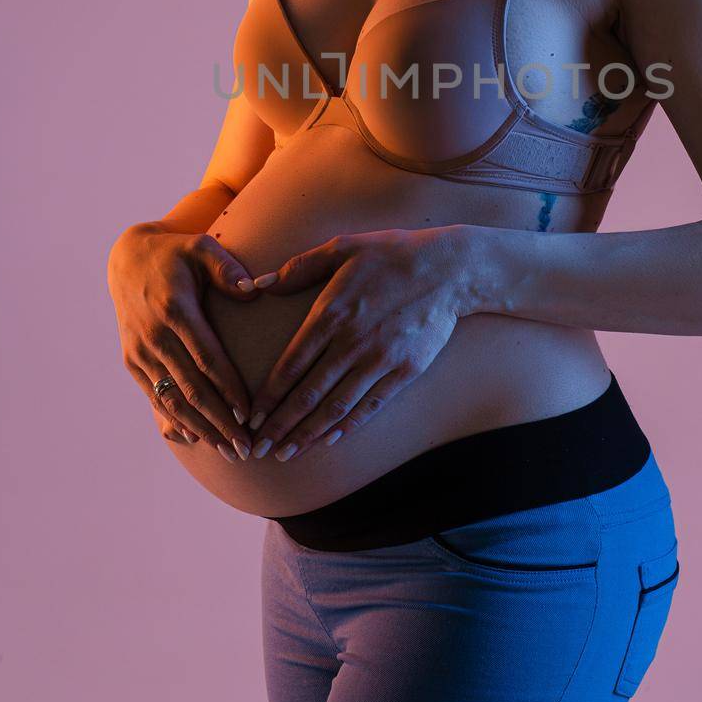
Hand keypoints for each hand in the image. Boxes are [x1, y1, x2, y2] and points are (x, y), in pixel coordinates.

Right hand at [106, 223, 258, 461]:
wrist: (128, 260)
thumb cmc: (176, 254)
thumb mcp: (201, 248)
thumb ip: (227, 269)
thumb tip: (254, 290)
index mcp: (175, 311)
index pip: (207, 358)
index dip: (228, 389)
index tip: (250, 413)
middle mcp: (153, 336)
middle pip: (190, 389)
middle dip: (219, 422)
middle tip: (246, 448)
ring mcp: (139, 352)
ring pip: (171, 400)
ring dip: (200, 428)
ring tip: (228, 450)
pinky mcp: (131, 361)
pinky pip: (154, 397)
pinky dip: (174, 420)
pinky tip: (197, 438)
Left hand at [246, 226, 474, 460]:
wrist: (449, 268)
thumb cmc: (393, 253)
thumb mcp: (343, 247)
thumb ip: (299, 267)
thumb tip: (260, 284)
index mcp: (331, 313)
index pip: (290, 364)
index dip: (268, 396)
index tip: (251, 416)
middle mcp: (352, 342)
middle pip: (308, 394)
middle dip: (281, 425)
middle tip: (259, 448)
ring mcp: (380, 360)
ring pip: (337, 406)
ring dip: (309, 434)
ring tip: (287, 454)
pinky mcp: (405, 370)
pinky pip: (371, 405)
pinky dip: (348, 426)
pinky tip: (330, 439)